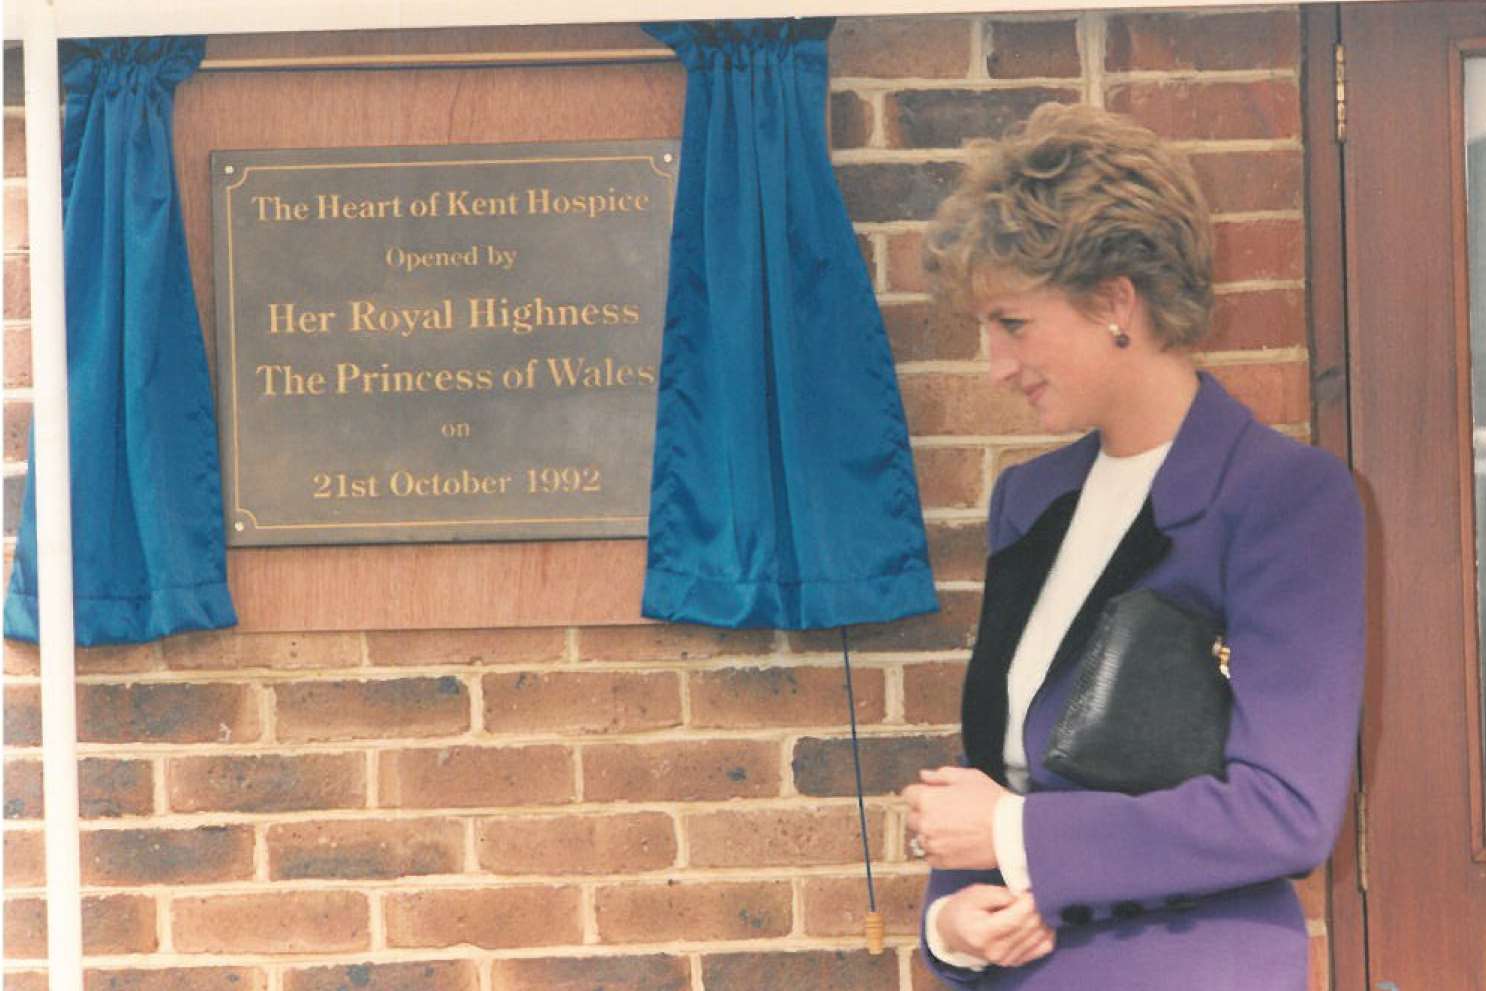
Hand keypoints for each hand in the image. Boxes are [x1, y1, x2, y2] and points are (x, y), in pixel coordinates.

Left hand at [903, 765, 1007, 868]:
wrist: (1011, 832)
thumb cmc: (992, 803)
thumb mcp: (969, 777)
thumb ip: (942, 775)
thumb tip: (924, 776)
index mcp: (927, 799)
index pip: (909, 795)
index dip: (922, 793)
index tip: (933, 797)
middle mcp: (925, 823)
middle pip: (912, 817)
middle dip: (925, 814)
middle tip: (947, 813)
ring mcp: (933, 844)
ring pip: (920, 838)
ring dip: (931, 834)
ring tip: (954, 830)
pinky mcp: (943, 862)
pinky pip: (930, 857)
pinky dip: (938, 851)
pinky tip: (954, 844)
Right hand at [936, 884, 1055, 967]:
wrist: (953, 933)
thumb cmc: (963, 908)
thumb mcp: (975, 893)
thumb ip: (1001, 894)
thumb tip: (1026, 894)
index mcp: (982, 933)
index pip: (1018, 917)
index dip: (1030, 900)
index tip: (1028, 888)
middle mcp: (997, 951)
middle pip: (1031, 926)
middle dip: (1038, 906)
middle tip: (1033, 892)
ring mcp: (1008, 960)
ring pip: (1041, 936)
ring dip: (1044, 917)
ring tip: (1035, 904)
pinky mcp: (1016, 962)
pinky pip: (1044, 947)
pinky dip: (1047, 931)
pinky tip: (1039, 919)